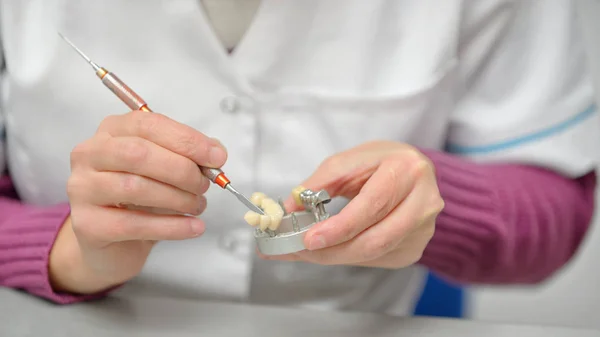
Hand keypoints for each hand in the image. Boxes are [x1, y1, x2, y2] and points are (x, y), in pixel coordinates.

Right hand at [49, 110, 226, 293]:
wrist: (114, 245)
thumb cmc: (141, 200)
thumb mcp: (166, 170)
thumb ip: (189, 156)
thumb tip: (216, 153)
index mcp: (112, 131)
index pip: (149, 125)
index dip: (187, 140)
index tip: (217, 157)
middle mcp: (90, 154)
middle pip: (139, 154)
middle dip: (182, 170)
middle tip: (204, 185)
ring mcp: (83, 189)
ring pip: (136, 188)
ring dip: (178, 198)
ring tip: (198, 206)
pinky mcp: (87, 225)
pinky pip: (135, 224)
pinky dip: (172, 227)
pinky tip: (193, 227)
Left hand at [265, 141, 442, 268]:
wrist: (411, 173)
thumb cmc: (378, 163)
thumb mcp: (347, 162)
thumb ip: (318, 184)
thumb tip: (288, 210)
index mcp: (408, 170)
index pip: (373, 205)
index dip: (340, 227)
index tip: (309, 239)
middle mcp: (424, 202)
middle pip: (376, 240)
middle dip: (332, 250)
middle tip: (298, 251)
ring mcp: (424, 230)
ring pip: (375, 255)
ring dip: (335, 256)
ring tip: (305, 251)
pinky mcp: (415, 248)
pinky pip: (376, 260)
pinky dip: (348, 257)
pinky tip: (331, 249)